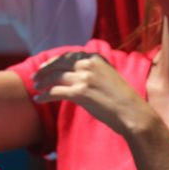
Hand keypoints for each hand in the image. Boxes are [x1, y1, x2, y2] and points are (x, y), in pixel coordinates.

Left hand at [32, 51, 154, 136]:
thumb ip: (92, 72)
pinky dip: (44, 95)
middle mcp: (88, 65)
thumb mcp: (108, 77)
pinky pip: (55, 92)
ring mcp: (83, 78)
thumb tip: (75, 75)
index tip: (45, 66)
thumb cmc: (123, 99)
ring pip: (54, 77)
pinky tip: (38, 99)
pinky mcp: (80, 93)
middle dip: (44, 70)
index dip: (54, 61)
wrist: (134, 113)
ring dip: (42, 83)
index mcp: (95, 59)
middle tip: (35, 77)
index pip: (68, 56)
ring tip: (35, 88)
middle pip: (58, 64)